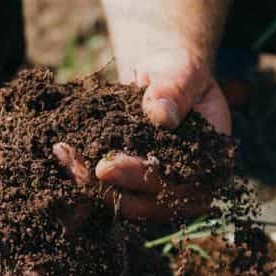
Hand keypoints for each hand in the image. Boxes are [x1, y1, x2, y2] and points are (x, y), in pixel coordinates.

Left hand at [55, 53, 229, 221]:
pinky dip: (86, 180)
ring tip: (64, 156)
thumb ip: (175, 90)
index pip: (179, 182)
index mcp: (211, 162)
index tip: (107, 165)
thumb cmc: (178, 72)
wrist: (163, 77)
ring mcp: (161, 190)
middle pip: (150, 203)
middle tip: (75, 165)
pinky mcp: (136, 188)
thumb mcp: (180, 71)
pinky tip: (63, 159)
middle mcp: (190, 185)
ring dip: (91, 186)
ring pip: (126, 204)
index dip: (142, 177)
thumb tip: (162, 116)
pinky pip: (111, 193)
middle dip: (109, 187)